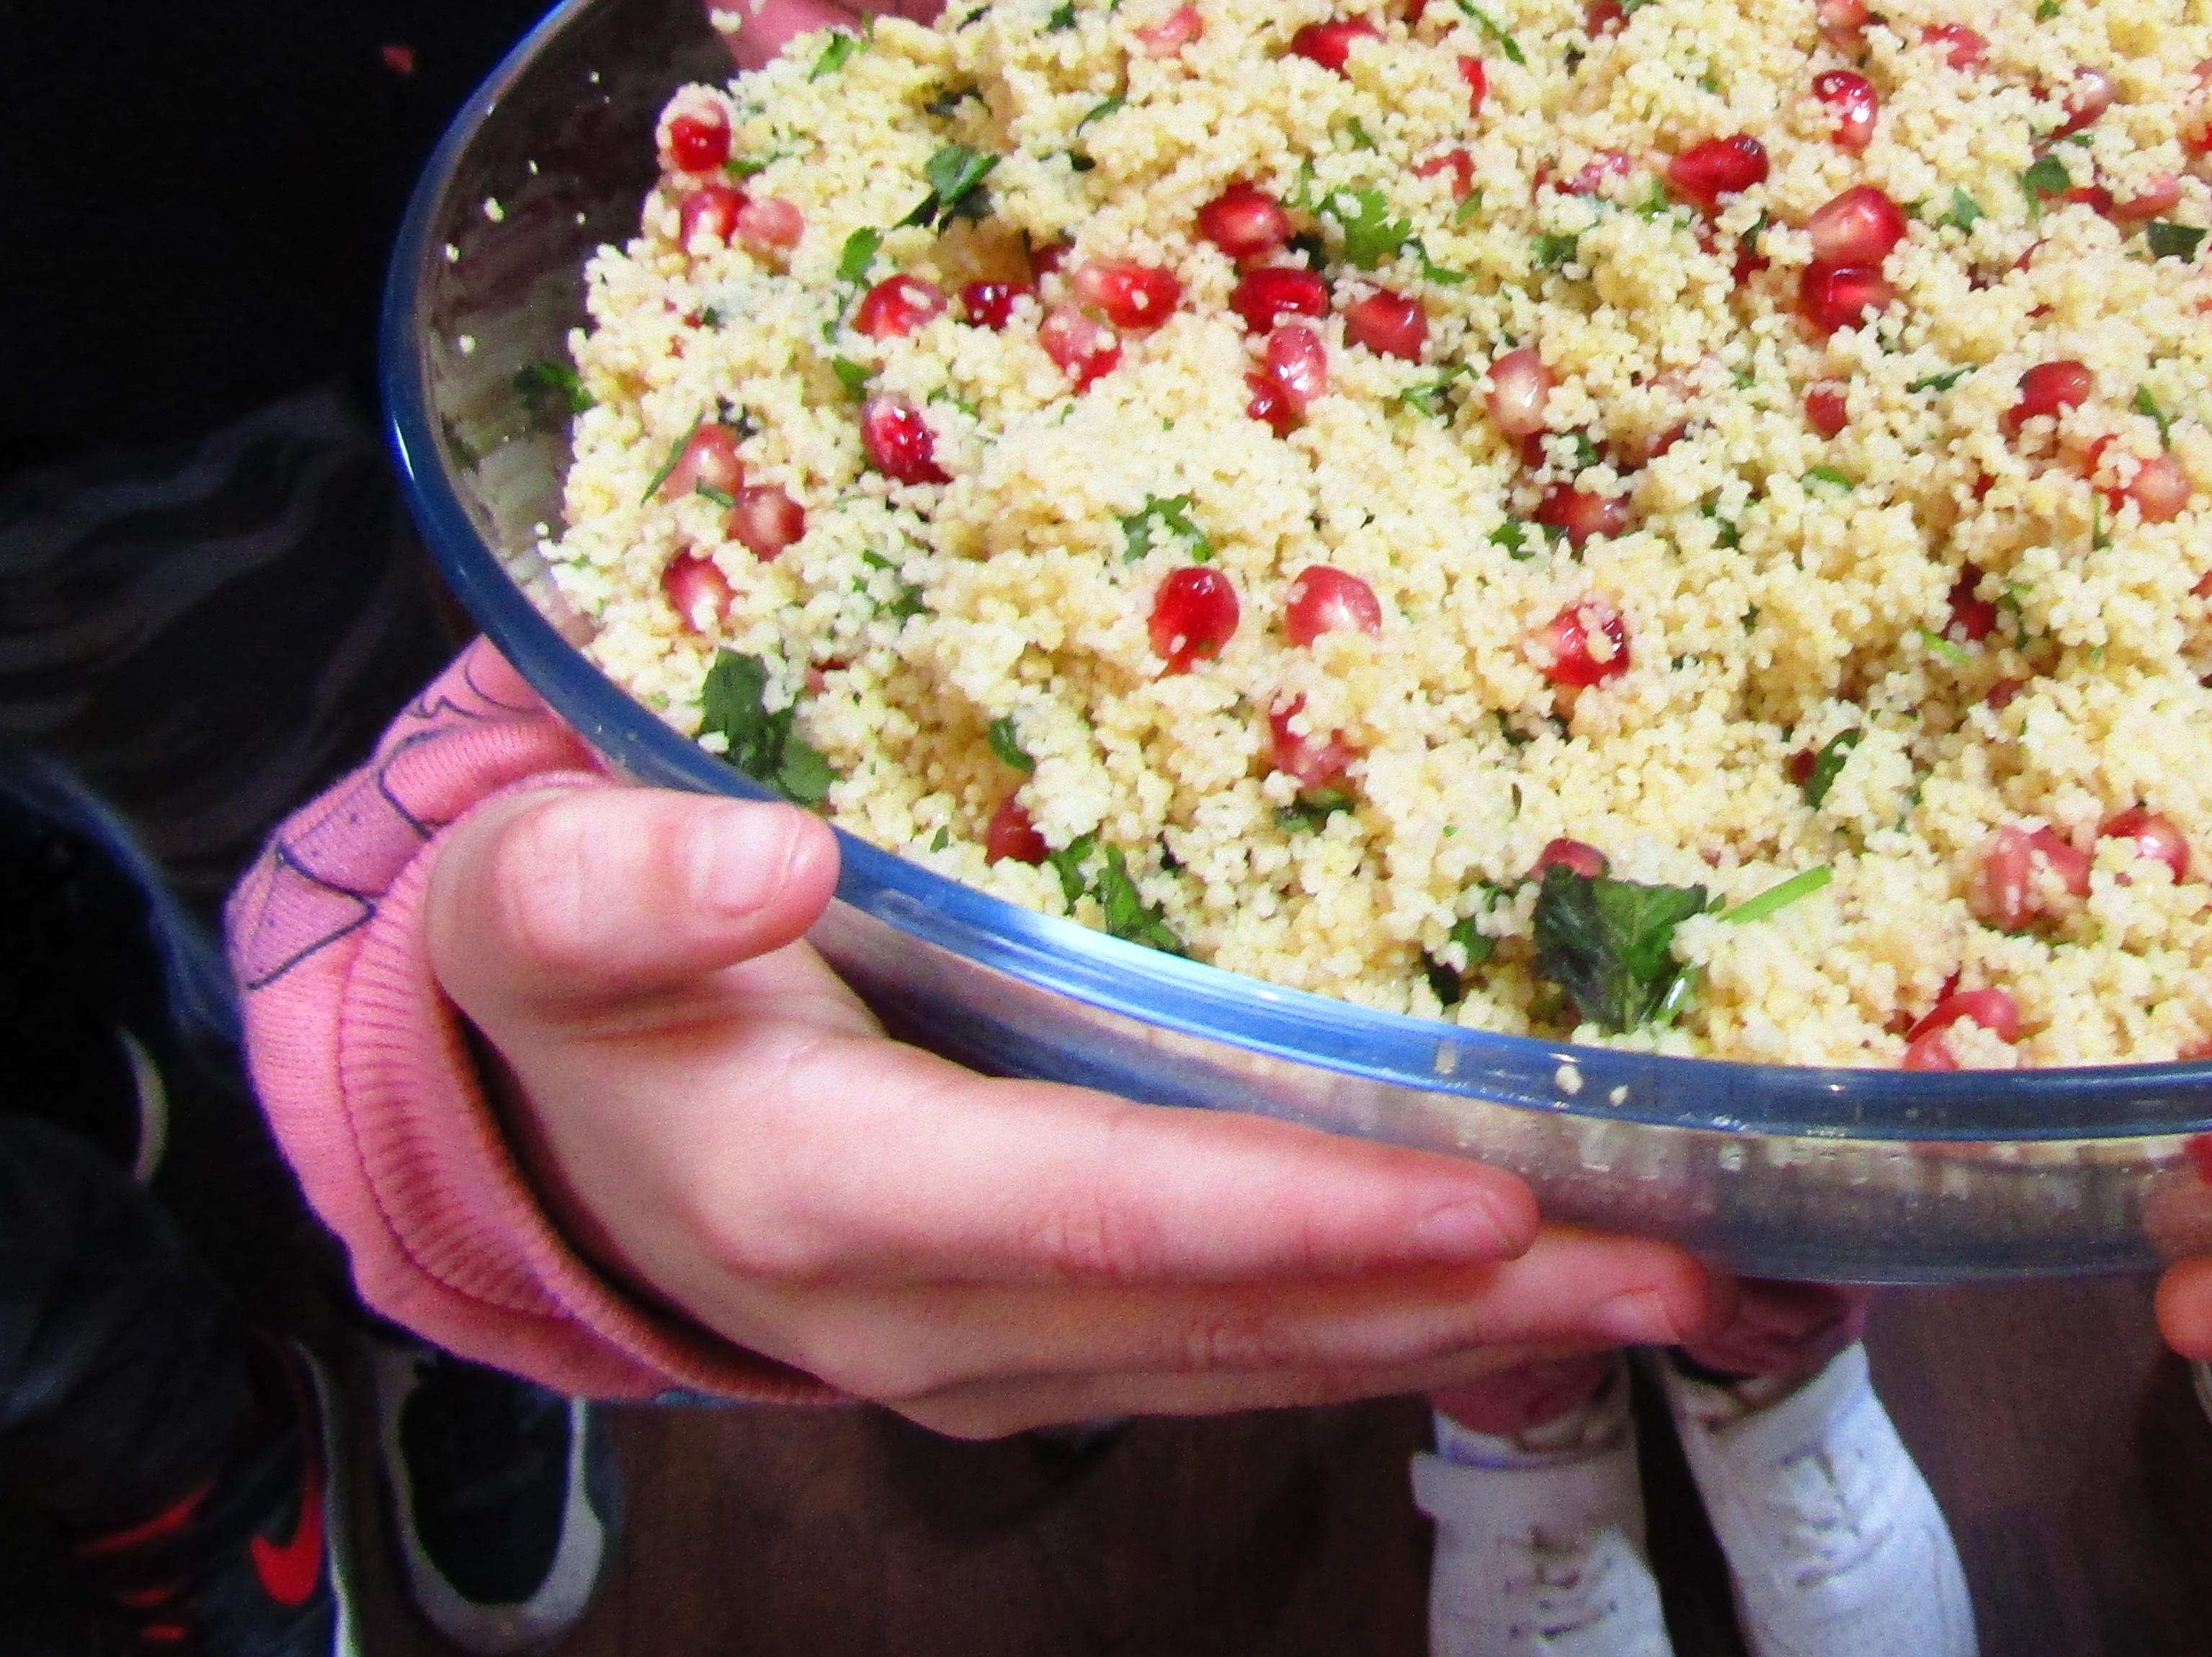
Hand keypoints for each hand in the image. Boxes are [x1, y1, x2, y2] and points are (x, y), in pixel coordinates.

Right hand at [431, 785, 1724, 1436]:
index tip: (1489, 1198)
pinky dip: (1395, 1319)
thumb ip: (605, 881)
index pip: (1104, 1215)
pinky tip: (1528, 1277)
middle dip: (1473, 1298)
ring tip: (1676, 1274)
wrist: (540, 1109)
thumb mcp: (524, 895)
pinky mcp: (1046, 1330)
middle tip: (1687, 1257)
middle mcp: (929, 1313)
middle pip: (1238, 1316)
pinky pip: (1244, 1342)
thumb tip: (758, 857)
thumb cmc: (561, 970)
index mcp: (826, 1197)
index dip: (1302, 1216)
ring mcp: (998, 1346)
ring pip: (1266, 1353)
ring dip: (1476, 1327)